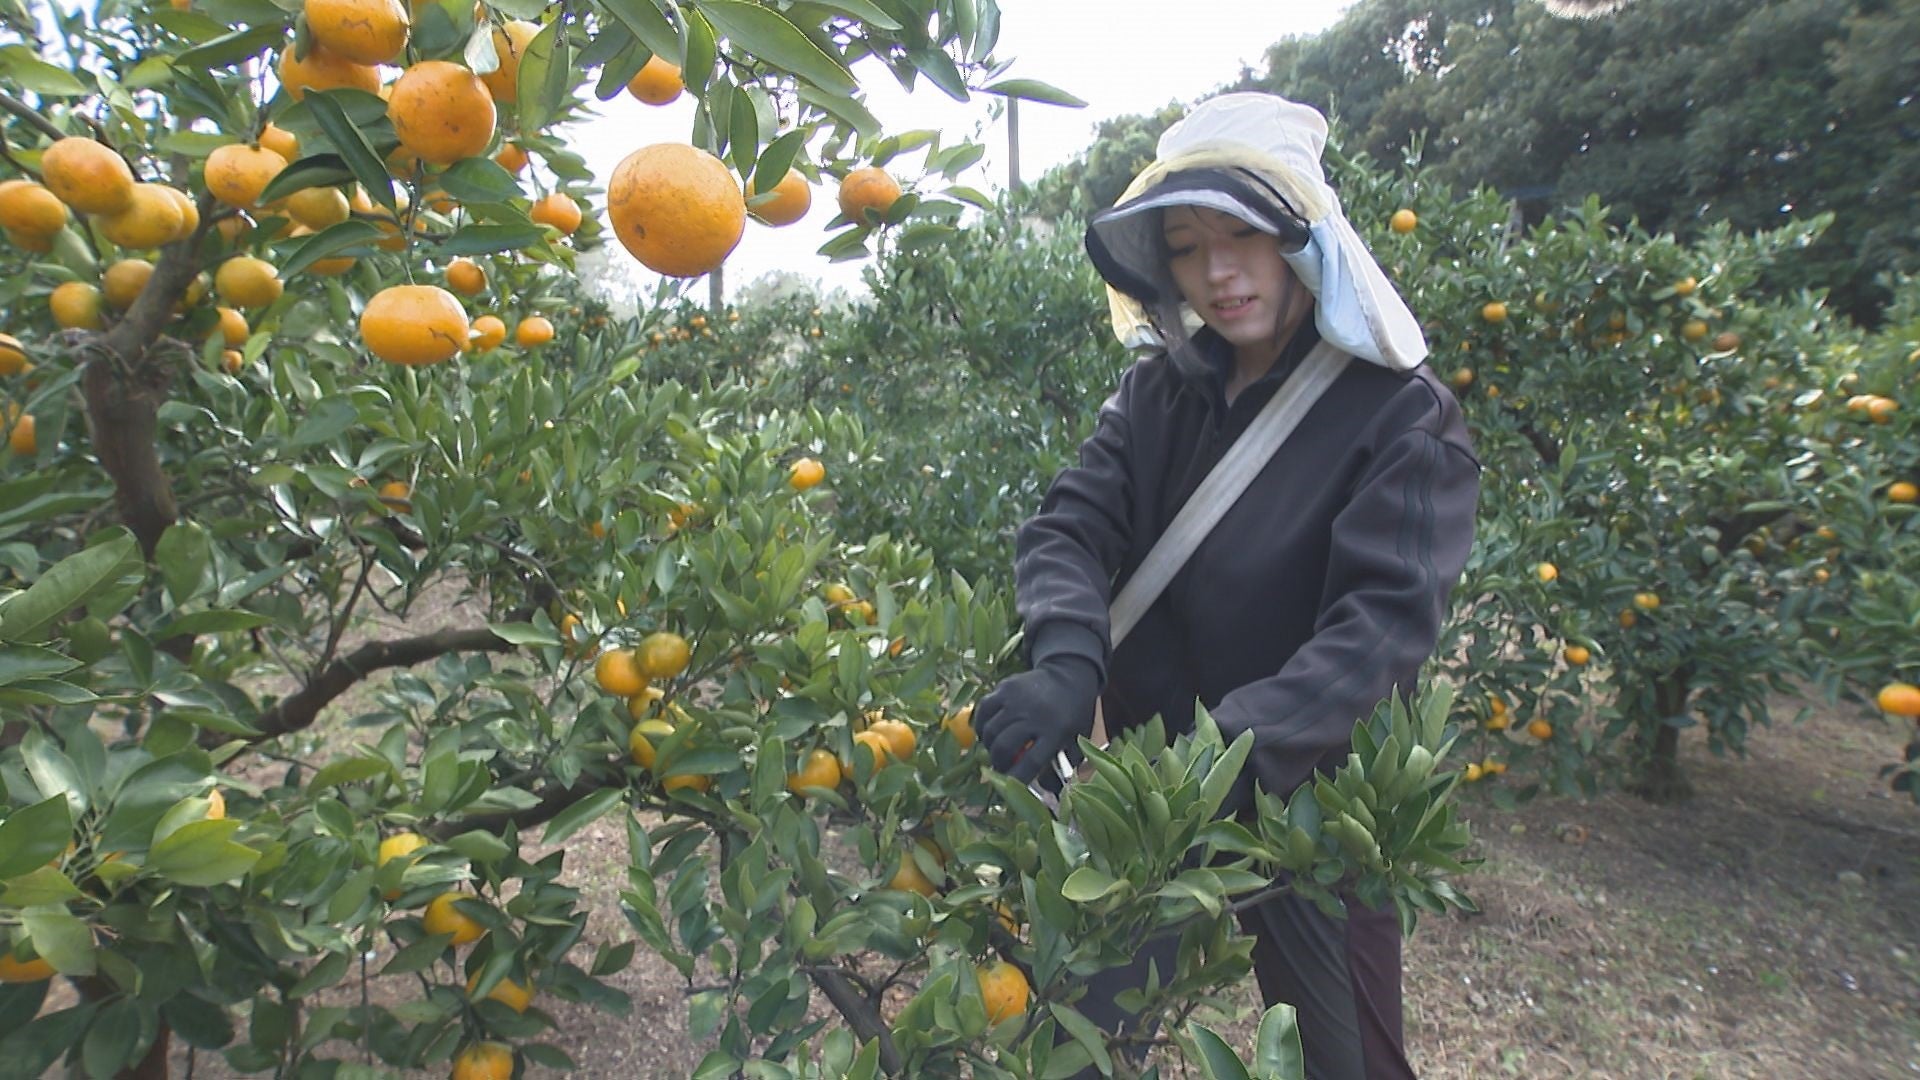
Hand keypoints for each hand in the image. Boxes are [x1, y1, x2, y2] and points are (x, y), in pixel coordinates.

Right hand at [974, 656, 1100, 782]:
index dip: (1015, 778)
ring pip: (990, 730)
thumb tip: (1048, 793)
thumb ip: (1062, 767)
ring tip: (996, 749)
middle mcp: (1034, 715)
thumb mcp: (1076, 741)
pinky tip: (988, 731)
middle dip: (998, 763)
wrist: (1070, 676)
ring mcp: (1017, 699)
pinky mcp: (1005, 687)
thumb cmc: (1073, 716)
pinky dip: (982, 724)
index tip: (1007, 786)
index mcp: (1055, 731)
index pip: (1030, 762)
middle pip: (1004, 746)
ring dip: (989, 745)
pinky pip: (983, 711)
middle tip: (1000, 767)